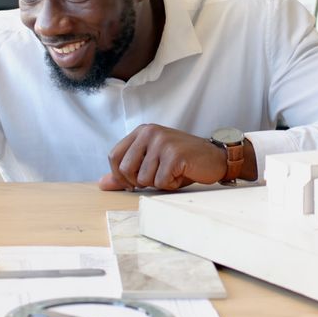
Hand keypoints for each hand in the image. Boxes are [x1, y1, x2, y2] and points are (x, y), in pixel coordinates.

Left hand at [100, 124, 228, 190]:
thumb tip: (102, 183)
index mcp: (141, 131)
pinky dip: (171, 185)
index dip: (120, 175)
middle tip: (158, 177)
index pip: (114, 156)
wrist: (215, 158)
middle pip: (125, 169)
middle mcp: (150, 132)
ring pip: (143, 178)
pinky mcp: (174, 154)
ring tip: (173, 173)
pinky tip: (182, 174)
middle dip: (139, 181)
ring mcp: (162, 142)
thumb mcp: (151, 163)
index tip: (134, 182)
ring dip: (158, 183)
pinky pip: (161, 181)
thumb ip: (127, 172)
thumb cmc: (182, 162)